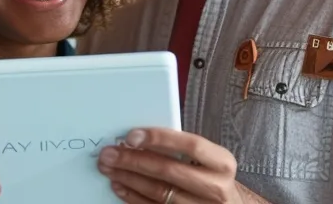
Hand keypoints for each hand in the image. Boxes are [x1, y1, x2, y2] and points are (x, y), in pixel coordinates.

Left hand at [97, 128, 255, 203]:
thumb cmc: (211, 177)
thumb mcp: (208, 160)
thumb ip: (181, 148)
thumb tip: (138, 139)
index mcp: (222, 163)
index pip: (191, 145)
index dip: (160, 139)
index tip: (132, 136)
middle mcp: (216, 188)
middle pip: (169, 171)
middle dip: (134, 160)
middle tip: (110, 153)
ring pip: (159, 192)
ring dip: (129, 178)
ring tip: (110, 168)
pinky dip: (133, 196)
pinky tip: (120, 186)